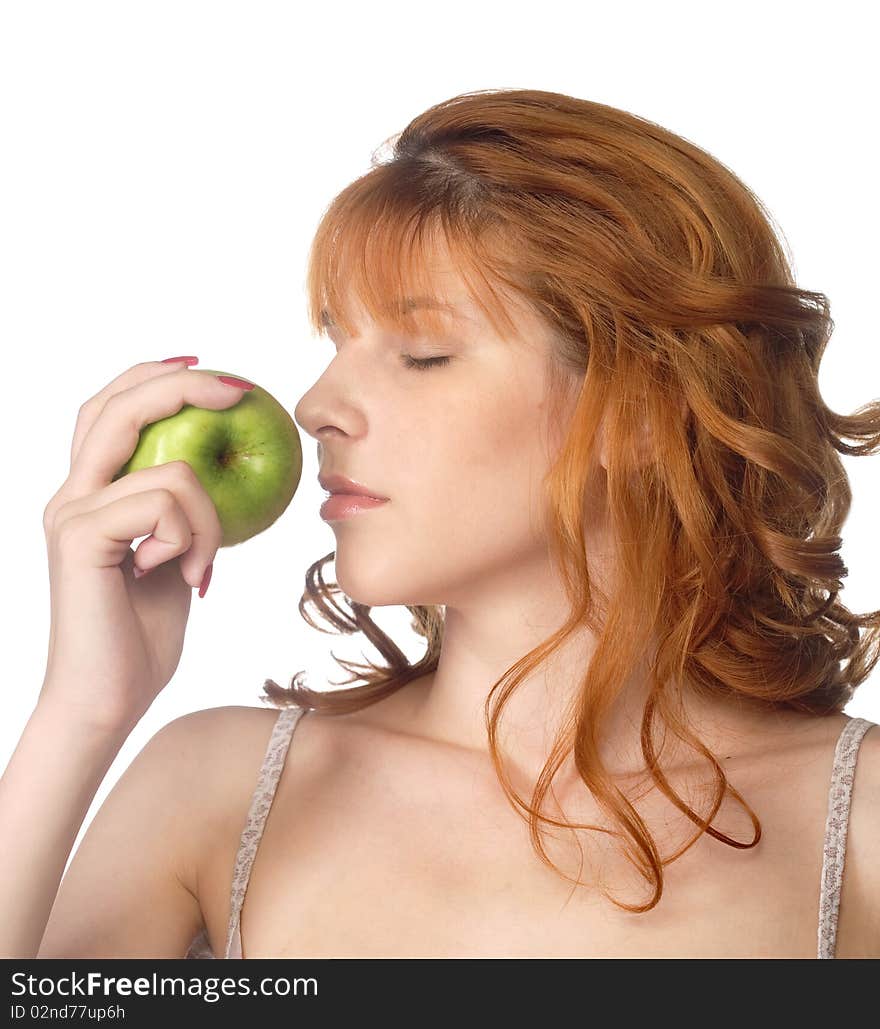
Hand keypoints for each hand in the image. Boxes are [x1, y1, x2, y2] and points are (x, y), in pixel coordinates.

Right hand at [38, 359, 252, 731]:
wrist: (107, 699)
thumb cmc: (142, 637)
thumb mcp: (174, 559)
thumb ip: (180, 515)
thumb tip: (219, 473)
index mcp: (88, 496)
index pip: (108, 413)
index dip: (152, 381)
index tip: (207, 371)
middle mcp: (71, 497)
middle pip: (117, 408)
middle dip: (182, 387)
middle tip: (239, 391)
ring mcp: (71, 515)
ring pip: (171, 472)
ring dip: (210, 521)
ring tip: (201, 567)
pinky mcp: (80, 538)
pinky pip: (165, 506)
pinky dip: (193, 539)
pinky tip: (185, 578)